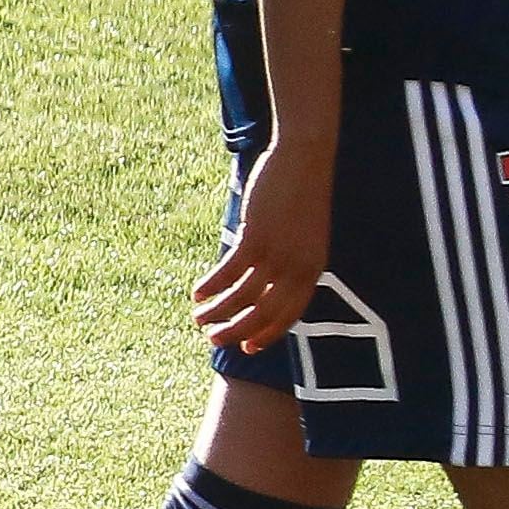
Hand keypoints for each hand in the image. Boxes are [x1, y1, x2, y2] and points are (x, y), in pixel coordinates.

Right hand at [195, 139, 335, 354]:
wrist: (304, 159)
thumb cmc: (302, 194)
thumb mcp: (303, 234)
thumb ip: (290, 261)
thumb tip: (263, 284)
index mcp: (312, 270)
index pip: (289, 315)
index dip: (266, 335)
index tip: (246, 349)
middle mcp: (297, 268)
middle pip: (263, 313)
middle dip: (236, 331)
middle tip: (213, 339)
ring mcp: (277, 254)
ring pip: (242, 296)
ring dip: (217, 311)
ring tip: (198, 318)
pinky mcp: (255, 238)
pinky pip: (228, 272)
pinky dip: (210, 286)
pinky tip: (196, 292)